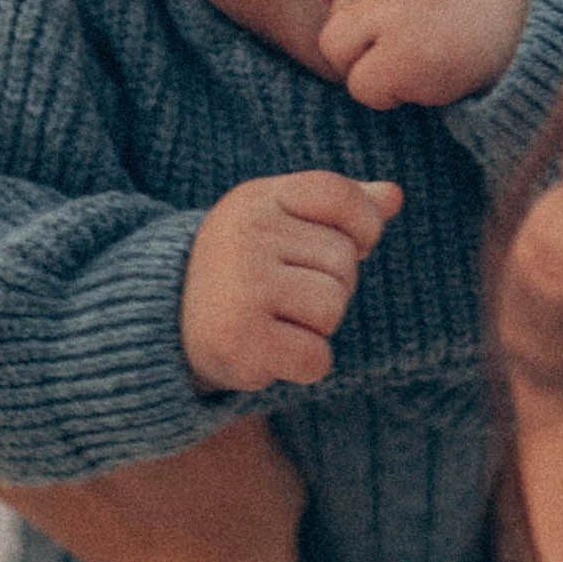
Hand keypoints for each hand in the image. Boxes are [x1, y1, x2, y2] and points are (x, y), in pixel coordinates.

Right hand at [181, 171, 403, 394]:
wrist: (168, 325)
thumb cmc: (242, 269)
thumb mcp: (281, 222)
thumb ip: (338, 207)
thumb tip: (394, 197)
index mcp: (258, 200)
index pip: (338, 196)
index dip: (362, 226)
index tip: (346, 244)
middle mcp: (247, 236)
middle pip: (343, 262)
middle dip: (329, 286)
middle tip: (283, 294)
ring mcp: (242, 287)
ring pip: (332, 309)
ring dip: (315, 327)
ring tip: (274, 321)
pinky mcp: (241, 341)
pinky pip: (317, 358)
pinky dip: (304, 365)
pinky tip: (268, 351)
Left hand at [317, 0, 529, 108]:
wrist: (542, 35)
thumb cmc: (488, 3)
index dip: (376, 6)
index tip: (421, 12)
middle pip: (335, 12)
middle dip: (368, 37)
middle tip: (425, 38)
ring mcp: (393, 7)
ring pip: (334, 46)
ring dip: (369, 65)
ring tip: (420, 57)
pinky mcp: (400, 54)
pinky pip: (359, 86)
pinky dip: (387, 95)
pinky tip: (426, 79)